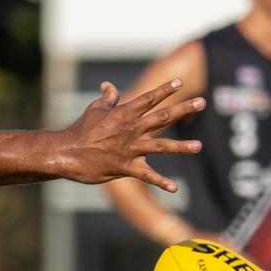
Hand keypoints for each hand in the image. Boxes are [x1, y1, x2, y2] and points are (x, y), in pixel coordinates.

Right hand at [64, 78, 203, 190]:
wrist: (68, 153)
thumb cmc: (80, 130)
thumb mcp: (94, 110)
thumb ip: (107, 98)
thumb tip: (109, 85)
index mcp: (124, 113)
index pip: (149, 98)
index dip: (165, 89)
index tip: (179, 82)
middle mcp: (132, 129)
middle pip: (163, 117)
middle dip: (184, 109)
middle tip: (202, 102)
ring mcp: (131, 148)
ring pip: (162, 146)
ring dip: (182, 146)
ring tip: (199, 146)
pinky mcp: (127, 167)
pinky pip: (148, 176)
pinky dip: (161, 182)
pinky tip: (174, 188)